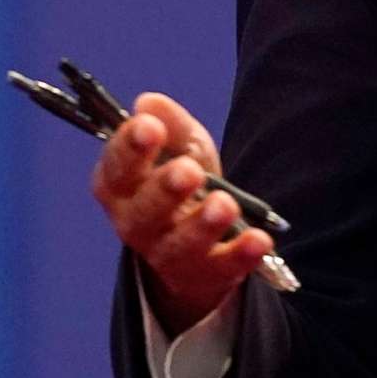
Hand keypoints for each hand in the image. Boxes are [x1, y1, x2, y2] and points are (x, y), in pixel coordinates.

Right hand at [91, 90, 272, 336]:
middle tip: (188, 171)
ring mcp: (168, 254)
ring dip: (202, 225)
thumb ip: (171, 125)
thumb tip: (149, 103)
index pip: (117, 169)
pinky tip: (259, 240)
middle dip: (165, 190)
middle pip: (144, 212)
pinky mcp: (204, 275)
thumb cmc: (182, 182)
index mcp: (121, 188)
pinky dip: (241, 255)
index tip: (150, 127)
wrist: (196, 243)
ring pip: (180, 245)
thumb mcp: (182, 147)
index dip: (130, 148)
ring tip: (224, 204)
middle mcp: (136, 224)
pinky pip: (221, 268)